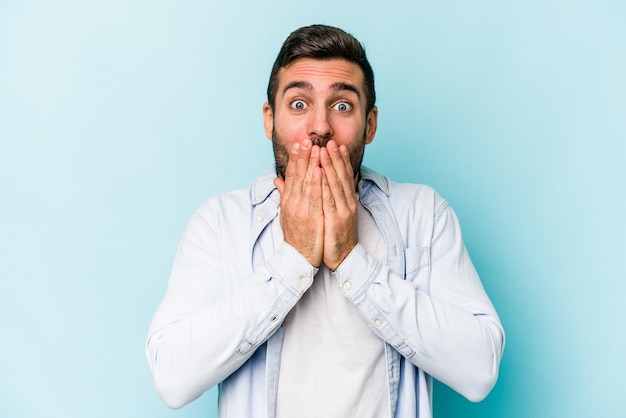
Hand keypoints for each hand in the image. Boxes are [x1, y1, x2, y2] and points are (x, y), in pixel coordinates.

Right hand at [274, 139, 324, 267]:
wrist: (298, 258)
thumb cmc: (296, 236)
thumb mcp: (287, 214)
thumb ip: (284, 195)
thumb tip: (278, 180)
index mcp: (288, 201)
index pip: (291, 175)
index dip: (295, 159)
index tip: (299, 144)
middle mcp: (292, 203)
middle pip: (297, 175)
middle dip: (302, 156)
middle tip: (306, 139)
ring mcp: (301, 210)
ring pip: (306, 183)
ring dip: (310, 164)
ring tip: (314, 148)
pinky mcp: (311, 218)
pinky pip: (314, 197)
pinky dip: (316, 183)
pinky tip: (319, 170)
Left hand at [320, 140, 358, 268]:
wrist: (343, 257)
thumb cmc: (336, 236)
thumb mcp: (334, 214)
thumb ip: (329, 198)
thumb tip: (326, 187)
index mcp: (347, 201)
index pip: (344, 176)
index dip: (340, 160)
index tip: (336, 146)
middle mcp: (347, 203)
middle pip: (341, 176)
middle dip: (335, 157)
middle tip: (330, 141)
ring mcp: (343, 210)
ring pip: (335, 183)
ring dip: (330, 165)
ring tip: (324, 150)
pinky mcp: (336, 219)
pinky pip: (329, 198)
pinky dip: (325, 183)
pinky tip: (320, 172)